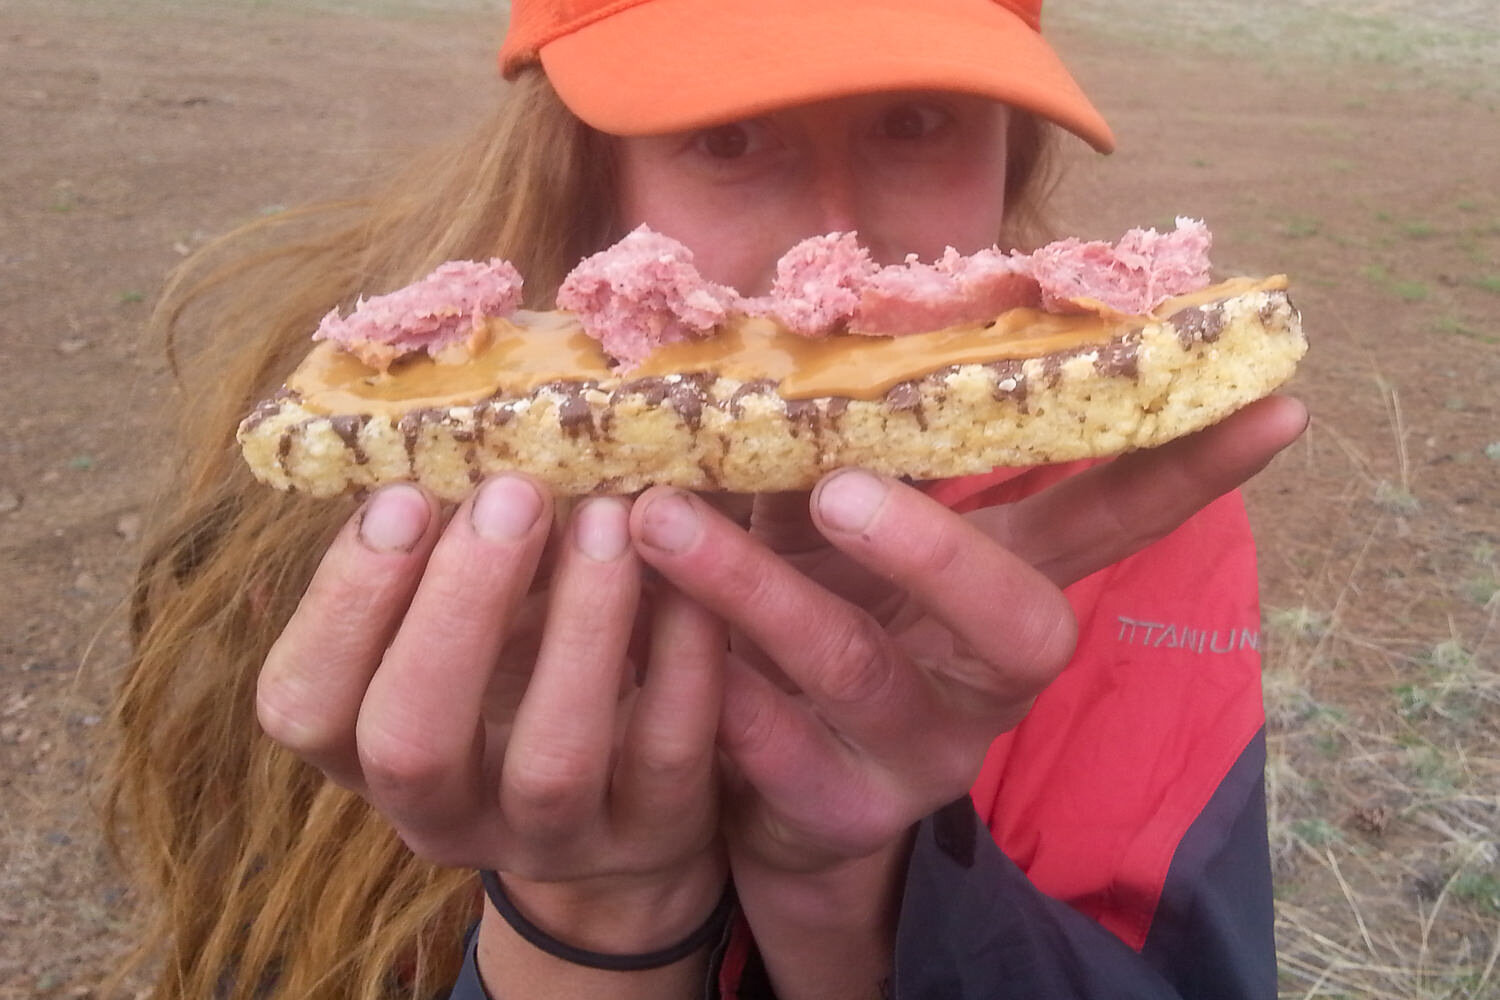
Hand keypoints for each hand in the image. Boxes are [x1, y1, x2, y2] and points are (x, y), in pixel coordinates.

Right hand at [255, 476, 727, 953]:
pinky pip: (668, 753)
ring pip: (550, 761)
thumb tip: (460, 427)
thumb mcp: (470, 615)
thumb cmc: (527, 668)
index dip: (345, 604)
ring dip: (579, 628)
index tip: (406, 495)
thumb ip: (446, 549)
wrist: (638, 797)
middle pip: (412, 743)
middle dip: (457, 609)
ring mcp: (552, 841)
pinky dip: (681, 658)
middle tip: (514, 493)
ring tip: (608, 517)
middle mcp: (443, 816)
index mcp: (367, 750)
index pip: (306, 705)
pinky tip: (691, 579)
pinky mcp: (653, 835)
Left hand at [631, 396, 1308, 876]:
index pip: (1113, 522)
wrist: (768, 787)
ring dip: (756, 587)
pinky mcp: (836, 809)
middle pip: (1020, 621)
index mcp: (1002, 588)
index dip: (1186, 473)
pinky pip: (767, 743)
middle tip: (840, 483)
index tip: (1278, 402)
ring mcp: (919, 752)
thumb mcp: (825, 527)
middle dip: (936, 548)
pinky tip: (650, 631)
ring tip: (659, 519)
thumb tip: (800, 303)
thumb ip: (830, 444)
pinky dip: (704, 678)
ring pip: (857, 668)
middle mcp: (983, 676)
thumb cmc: (809, 612)